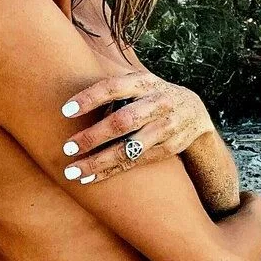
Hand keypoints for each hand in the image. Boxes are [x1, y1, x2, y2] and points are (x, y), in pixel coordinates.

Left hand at [59, 70, 213, 183]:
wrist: (195, 113)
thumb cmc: (152, 95)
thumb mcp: (139, 82)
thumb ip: (113, 86)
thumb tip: (68, 88)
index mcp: (145, 82)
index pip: (114, 87)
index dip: (90, 98)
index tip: (65, 111)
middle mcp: (158, 103)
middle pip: (123, 122)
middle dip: (93, 136)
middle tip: (67, 147)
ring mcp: (166, 128)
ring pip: (129, 148)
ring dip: (99, 161)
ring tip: (73, 171)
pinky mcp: (168, 149)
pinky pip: (135, 163)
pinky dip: (111, 171)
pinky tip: (90, 177)